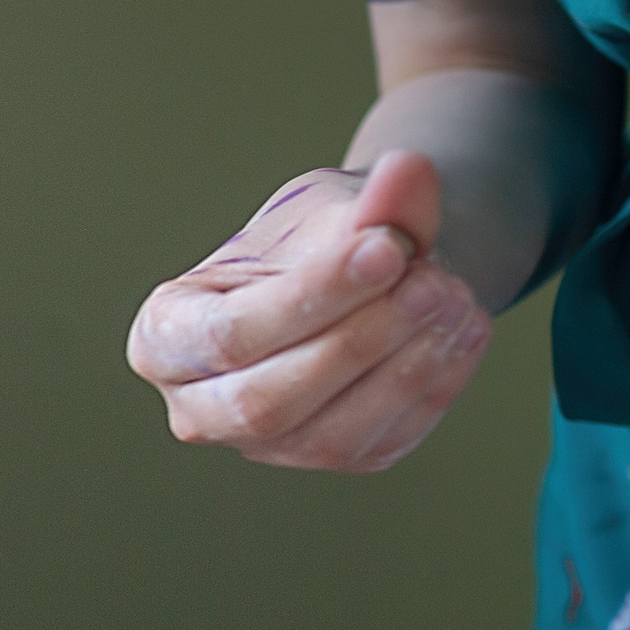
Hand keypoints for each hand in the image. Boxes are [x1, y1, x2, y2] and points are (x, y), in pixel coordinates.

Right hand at [126, 152, 491, 472]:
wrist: (362, 271)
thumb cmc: (319, 239)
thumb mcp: (330, 205)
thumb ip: (370, 200)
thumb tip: (408, 172)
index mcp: (166, 337)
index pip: (230, 333)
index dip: (311, 297)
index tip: (387, 248)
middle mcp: (199, 406)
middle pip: (266, 402)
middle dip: (356, 344)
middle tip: (431, 283)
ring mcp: (263, 445)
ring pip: (327, 437)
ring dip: (403, 369)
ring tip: (455, 297)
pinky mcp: (331, 458)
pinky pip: (380, 442)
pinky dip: (433, 387)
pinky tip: (464, 330)